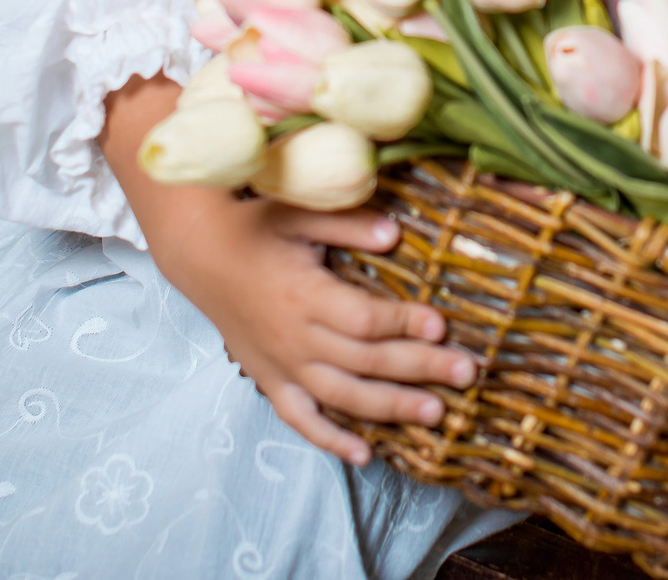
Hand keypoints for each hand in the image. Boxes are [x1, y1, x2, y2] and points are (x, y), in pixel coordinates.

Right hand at [102, 77, 475, 465]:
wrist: (200, 254)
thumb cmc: (256, 226)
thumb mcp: (298, 211)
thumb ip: (347, 223)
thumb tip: (395, 234)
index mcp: (303, 295)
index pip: (363, 320)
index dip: (404, 324)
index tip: (443, 324)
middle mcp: (294, 337)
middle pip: (364, 362)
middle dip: (418, 368)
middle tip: (467, 372)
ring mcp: (280, 365)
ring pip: (341, 397)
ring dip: (390, 408)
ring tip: (436, 412)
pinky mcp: (269, 379)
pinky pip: (301, 418)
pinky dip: (330, 440)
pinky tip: (364, 455)